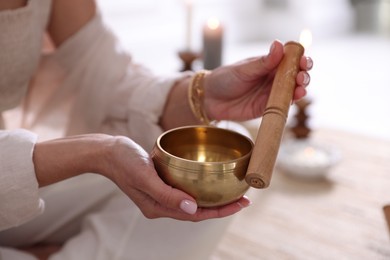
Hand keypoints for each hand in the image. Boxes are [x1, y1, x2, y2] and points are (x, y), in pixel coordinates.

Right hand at [34, 134, 250, 222]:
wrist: (107, 151)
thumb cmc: (124, 161)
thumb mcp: (144, 176)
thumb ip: (167, 194)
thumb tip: (193, 208)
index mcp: (159, 208)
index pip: (197, 215)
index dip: (221, 211)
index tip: (243, 203)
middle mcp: (162, 205)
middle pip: (198, 211)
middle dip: (222, 207)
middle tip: (244, 198)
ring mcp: (161, 196)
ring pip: (194, 202)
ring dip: (213, 199)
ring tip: (232, 192)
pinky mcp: (161, 184)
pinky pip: (186, 191)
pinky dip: (201, 189)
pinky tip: (210, 181)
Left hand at [204, 40, 312, 120]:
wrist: (210, 99)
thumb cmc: (225, 79)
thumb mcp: (244, 69)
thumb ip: (263, 62)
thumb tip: (279, 44)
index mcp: (270, 64)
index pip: (291, 60)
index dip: (301, 59)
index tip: (304, 61)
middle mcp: (274, 78)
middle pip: (296, 76)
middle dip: (303, 75)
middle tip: (301, 76)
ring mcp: (271, 93)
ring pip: (293, 91)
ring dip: (300, 89)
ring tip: (300, 88)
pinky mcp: (267, 108)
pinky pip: (283, 106)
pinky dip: (291, 103)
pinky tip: (294, 100)